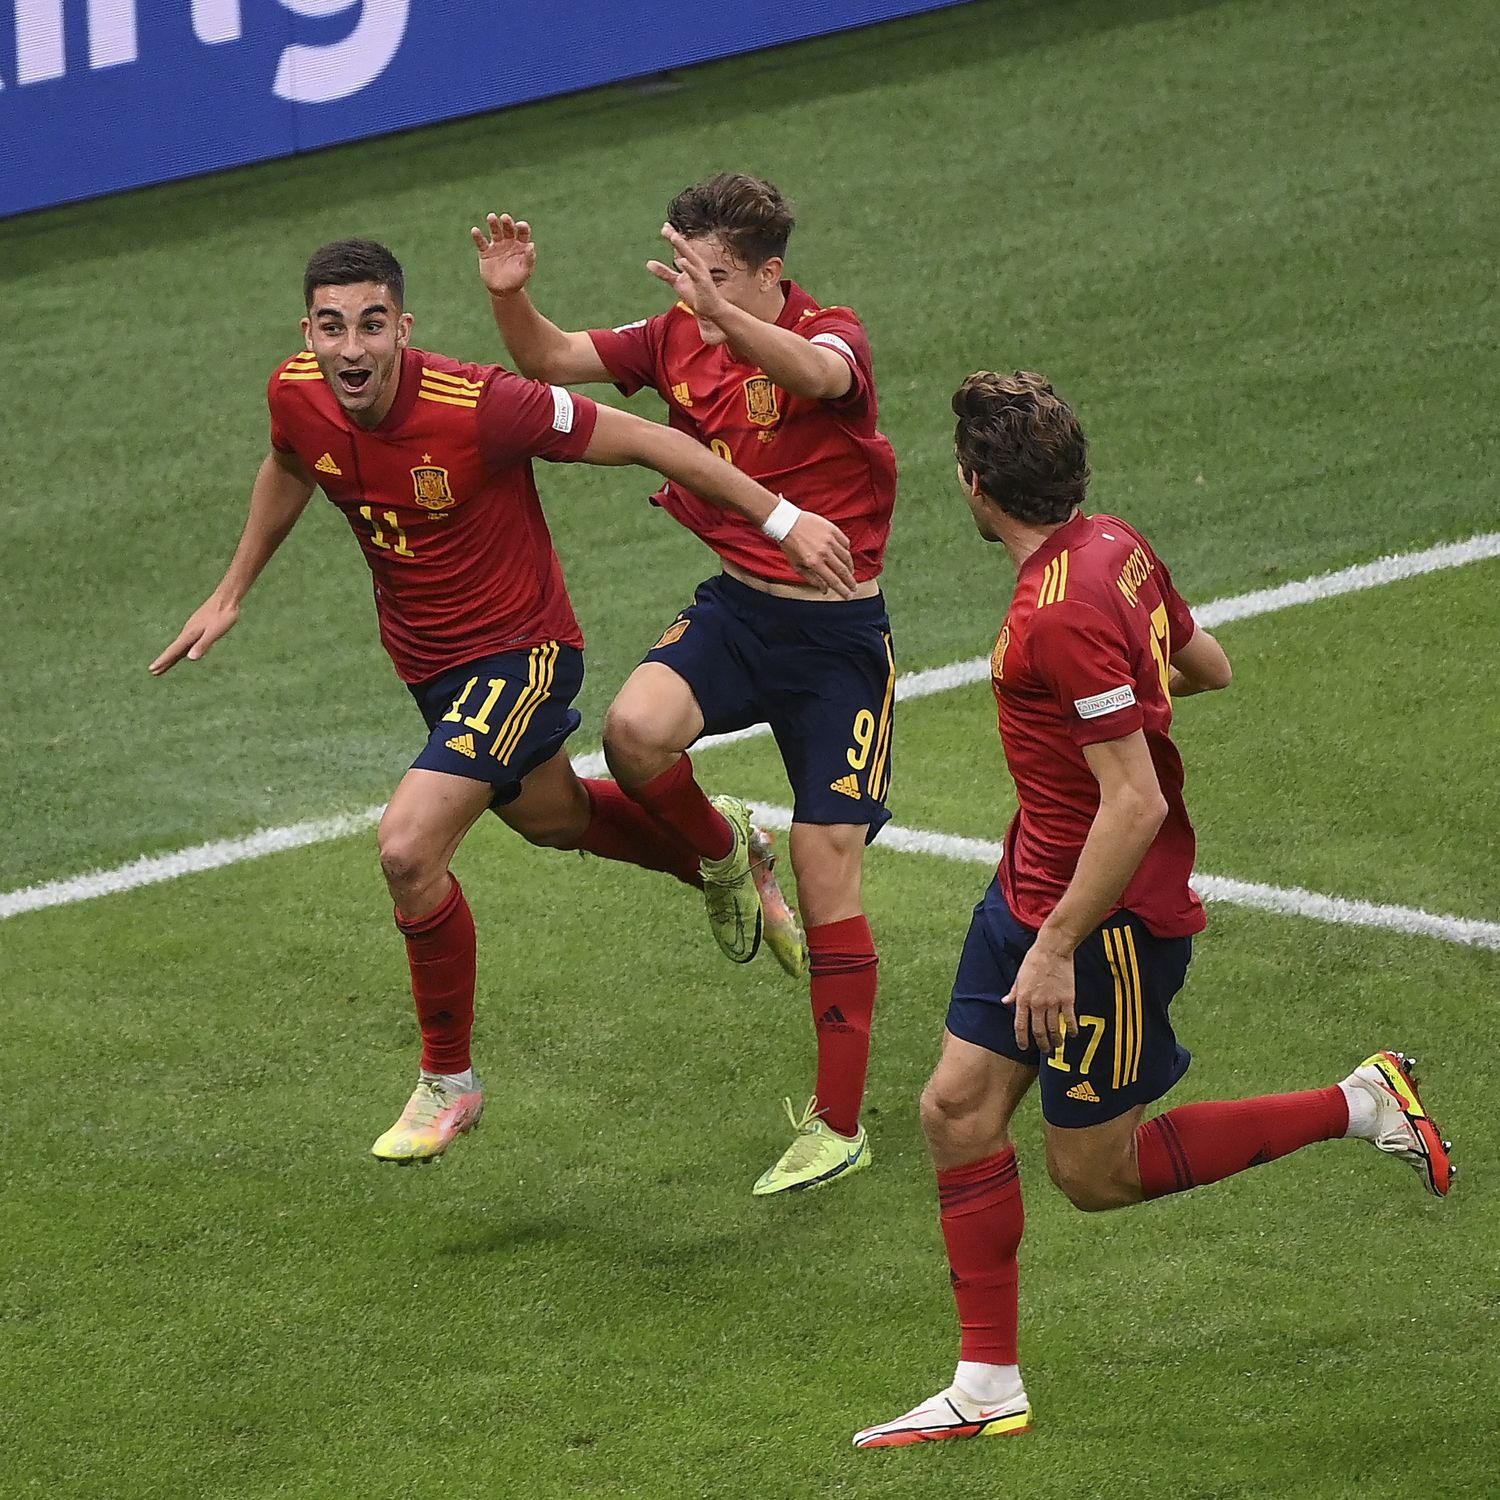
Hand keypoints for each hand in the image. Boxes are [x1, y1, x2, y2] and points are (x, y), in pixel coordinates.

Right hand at [149, 597, 238, 675]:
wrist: (226, 598)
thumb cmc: (223, 616)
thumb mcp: (215, 633)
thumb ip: (203, 645)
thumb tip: (190, 658)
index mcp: (190, 634)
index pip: (174, 651)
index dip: (164, 661)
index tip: (152, 670)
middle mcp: (188, 631)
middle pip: (174, 650)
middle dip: (165, 661)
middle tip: (153, 671)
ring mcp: (192, 628)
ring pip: (180, 646)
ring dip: (172, 656)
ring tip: (165, 665)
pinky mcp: (197, 626)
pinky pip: (186, 641)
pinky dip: (181, 649)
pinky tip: (184, 652)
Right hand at [472, 213, 536, 296]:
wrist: (504, 291)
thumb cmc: (518, 280)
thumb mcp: (526, 270)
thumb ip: (529, 258)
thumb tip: (531, 245)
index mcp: (521, 245)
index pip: (523, 232)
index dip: (522, 227)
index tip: (520, 226)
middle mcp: (509, 242)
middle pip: (508, 229)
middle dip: (507, 223)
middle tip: (505, 218)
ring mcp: (497, 246)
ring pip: (495, 231)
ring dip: (493, 224)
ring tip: (491, 217)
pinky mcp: (485, 252)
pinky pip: (481, 242)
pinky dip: (478, 236)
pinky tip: (475, 230)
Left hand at [647, 224, 731, 331]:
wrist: (711, 309)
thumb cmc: (696, 294)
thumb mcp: (677, 282)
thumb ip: (664, 272)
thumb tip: (648, 263)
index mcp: (690, 262)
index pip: (680, 247)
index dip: (672, 236)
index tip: (664, 226)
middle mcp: (696, 264)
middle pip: (684, 248)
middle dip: (675, 237)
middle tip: (665, 227)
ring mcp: (700, 273)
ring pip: (691, 257)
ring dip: (682, 247)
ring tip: (674, 237)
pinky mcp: (703, 283)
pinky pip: (696, 274)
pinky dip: (689, 267)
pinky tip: (683, 260)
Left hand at [778, 512, 855, 597]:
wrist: (787, 523)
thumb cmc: (790, 545)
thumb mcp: (797, 566)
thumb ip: (812, 579)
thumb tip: (824, 590)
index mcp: (814, 563)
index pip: (834, 581)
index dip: (843, 590)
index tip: (849, 596)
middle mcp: (824, 552)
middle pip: (843, 571)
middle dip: (850, 582)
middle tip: (854, 588)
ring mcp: (829, 540)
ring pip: (846, 557)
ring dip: (850, 568)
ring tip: (850, 574)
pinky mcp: (832, 529)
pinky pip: (845, 543)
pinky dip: (847, 551)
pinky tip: (846, 556)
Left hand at [1005, 939, 1076, 1054]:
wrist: (1053, 949)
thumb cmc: (1034, 960)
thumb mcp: (1019, 976)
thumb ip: (1013, 992)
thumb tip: (1005, 1002)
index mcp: (1023, 999)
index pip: (1020, 1026)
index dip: (1021, 1039)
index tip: (1023, 1047)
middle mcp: (1037, 1004)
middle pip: (1038, 1031)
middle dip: (1041, 1043)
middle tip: (1045, 1049)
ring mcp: (1053, 1003)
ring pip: (1054, 1029)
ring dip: (1056, 1040)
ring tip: (1057, 1045)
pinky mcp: (1067, 999)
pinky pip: (1070, 1020)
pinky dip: (1071, 1029)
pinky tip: (1072, 1034)